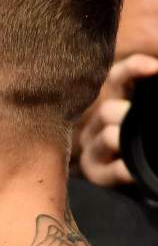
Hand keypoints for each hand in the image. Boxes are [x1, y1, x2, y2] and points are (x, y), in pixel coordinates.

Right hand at [77, 54, 157, 186]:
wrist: (145, 177)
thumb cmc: (144, 140)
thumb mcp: (145, 111)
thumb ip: (151, 95)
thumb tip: (157, 69)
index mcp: (114, 102)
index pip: (117, 78)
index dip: (132, 69)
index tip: (154, 68)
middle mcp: (98, 123)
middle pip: (107, 110)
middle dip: (129, 113)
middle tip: (147, 116)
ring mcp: (95, 149)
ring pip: (108, 137)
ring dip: (127, 139)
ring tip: (144, 144)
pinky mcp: (97, 174)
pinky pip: (112, 171)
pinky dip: (126, 169)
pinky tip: (136, 170)